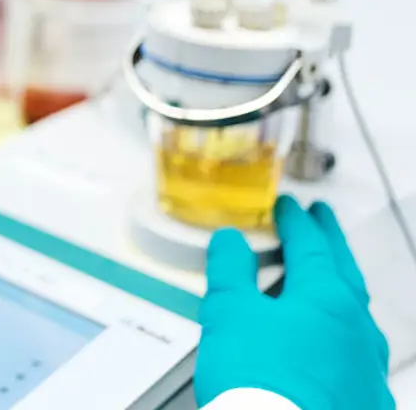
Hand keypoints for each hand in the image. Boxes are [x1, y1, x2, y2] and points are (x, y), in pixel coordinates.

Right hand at [195, 195, 392, 409]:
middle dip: (330, 243)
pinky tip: (328, 351)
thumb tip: (231, 240)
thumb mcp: (229, 314)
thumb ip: (230, 271)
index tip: (289, 207)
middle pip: (345, 273)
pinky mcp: (367, 403)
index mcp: (327, 297)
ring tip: (322, 284)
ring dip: (338, 292)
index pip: (312, 245)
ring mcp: (367, 368)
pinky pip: (357, 360)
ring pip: (356, 318)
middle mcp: (358, 329)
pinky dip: (341, 342)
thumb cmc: (258, 382)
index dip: (296, 222)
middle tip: (323, 220)